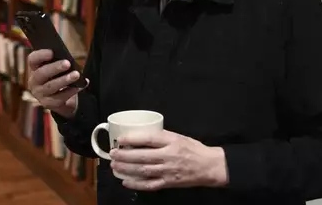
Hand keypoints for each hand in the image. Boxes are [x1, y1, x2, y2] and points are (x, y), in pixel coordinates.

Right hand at [26, 49, 87, 118]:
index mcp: (35, 68)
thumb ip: (59, 62)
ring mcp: (40, 94)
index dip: (41, 55)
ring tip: (76, 75)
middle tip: (67, 63)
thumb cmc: (59, 78)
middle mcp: (34, 81)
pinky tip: (79, 86)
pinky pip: (60, 97)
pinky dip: (70, 91)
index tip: (52, 52)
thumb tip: (68, 59)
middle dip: (55, 68)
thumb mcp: (57, 69)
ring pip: (51, 86)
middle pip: (41, 73)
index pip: (33, 59)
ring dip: (64, 80)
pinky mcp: (48, 104)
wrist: (62, 99)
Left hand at [109, 130, 228, 190]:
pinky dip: (136, 184)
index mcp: (172, 141)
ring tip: (115, 166)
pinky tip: (126, 181)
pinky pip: (150, 185)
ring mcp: (168, 171)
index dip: (133, 138)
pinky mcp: (168, 183)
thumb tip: (141, 136)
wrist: (209, 166)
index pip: (149, 138)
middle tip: (112, 154)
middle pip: (142, 156)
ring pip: (143, 170)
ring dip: (127, 168)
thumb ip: (162, 137)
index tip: (120, 139)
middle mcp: (169, 156)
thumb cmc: (194, 150)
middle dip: (124, 155)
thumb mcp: (179, 137)